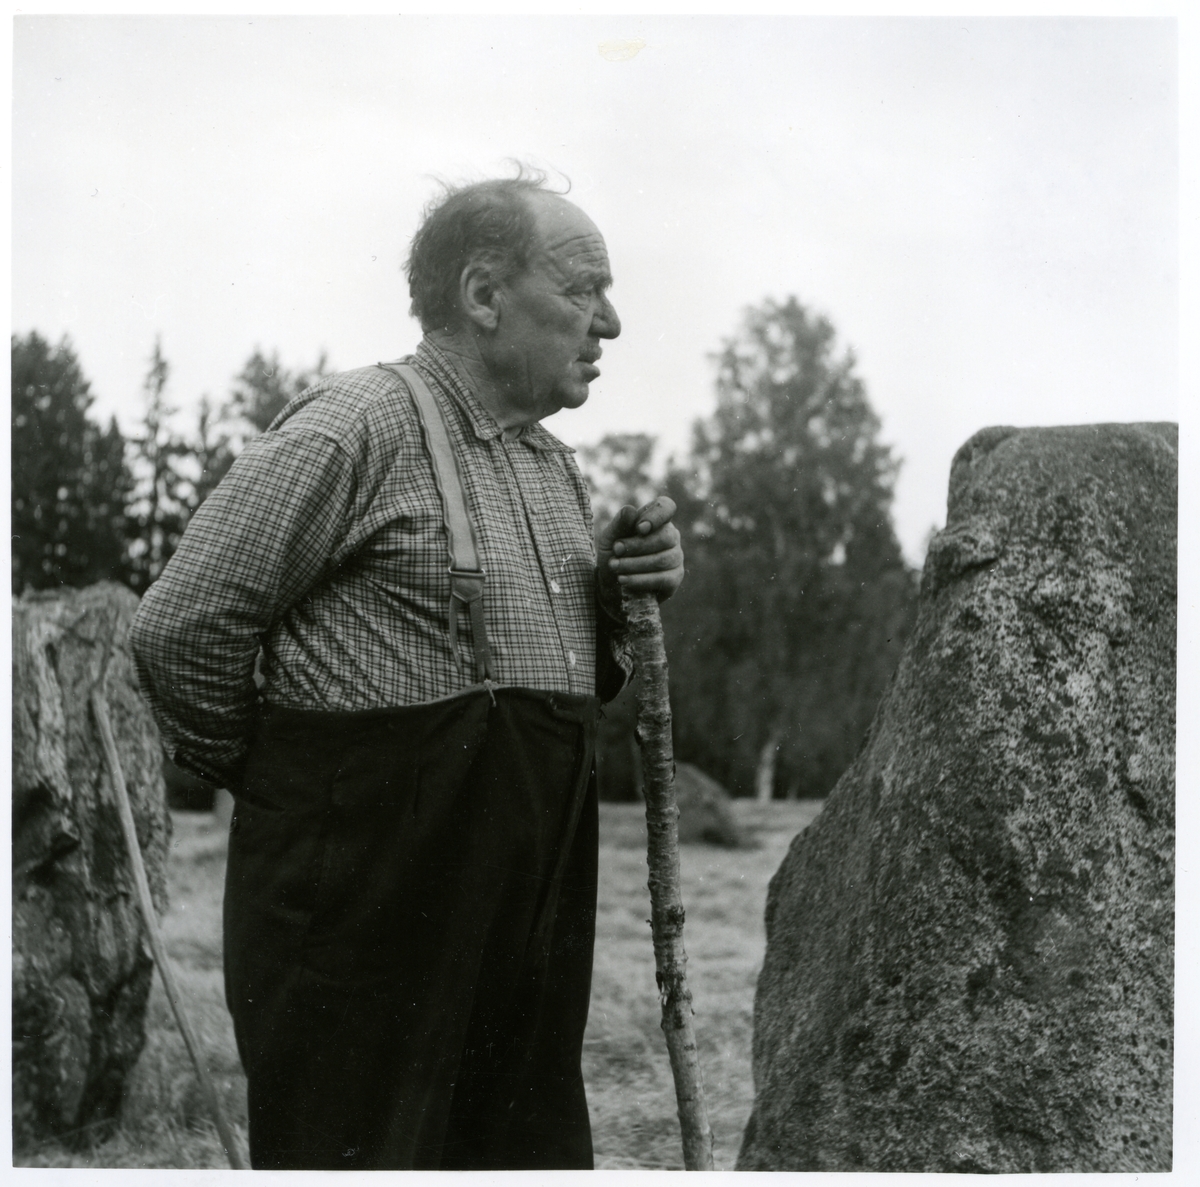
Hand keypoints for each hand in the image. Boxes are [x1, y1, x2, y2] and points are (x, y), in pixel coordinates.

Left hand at [597, 495, 684, 610]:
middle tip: (616, 550)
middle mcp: (671, 536)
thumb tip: (630, 510)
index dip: (656, 516)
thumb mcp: (609, 537)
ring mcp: (676, 557)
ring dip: (634, 564)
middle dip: (637, 545)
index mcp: (656, 519)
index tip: (640, 528)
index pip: (666, 507)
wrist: (611, 583)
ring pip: (663, 559)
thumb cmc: (613, 554)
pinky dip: (640, 580)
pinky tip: (624, 579)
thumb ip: (619, 524)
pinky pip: (663, 579)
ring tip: (614, 566)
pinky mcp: (674, 578)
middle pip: (665, 537)